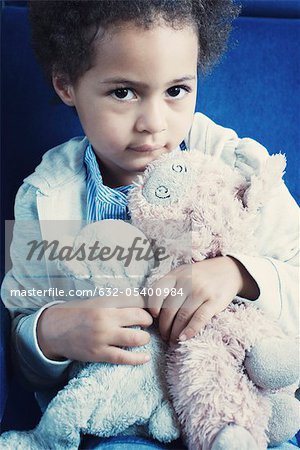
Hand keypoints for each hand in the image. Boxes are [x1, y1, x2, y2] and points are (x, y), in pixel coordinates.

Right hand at [37, 294, 152, 364]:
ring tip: (143, 338)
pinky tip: (145, 358)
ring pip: (136, 338)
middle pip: (140, 317)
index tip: (150, 309)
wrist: (54, 330)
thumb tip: (142, 302)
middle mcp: (105, 318)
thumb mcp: (97, 301)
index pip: (136, 300)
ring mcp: (102, 337)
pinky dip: (138, 358)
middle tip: (148, 324)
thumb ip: (117, 302)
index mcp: (106, 302)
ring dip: (145, 339)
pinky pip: (124, 357)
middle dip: (148, 321)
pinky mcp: (99, 354)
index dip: (148, 305)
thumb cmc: (78, 313)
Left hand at [148, 256, 258, 343]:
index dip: (153, 306)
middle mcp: (187, 281)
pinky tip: (184, 338)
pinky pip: (199, 318)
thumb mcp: (182, 274)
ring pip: (182, 316)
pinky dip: (190, 330)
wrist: (228, 270)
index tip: (153, 318)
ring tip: (173, 340)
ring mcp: (201, 291)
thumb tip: (150, 308)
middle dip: (164, 326)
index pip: (157, 291)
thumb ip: (168, 286)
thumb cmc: (200, 276)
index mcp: (176, 274)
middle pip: (169, 308)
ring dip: (175, 332)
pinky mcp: (214, 301)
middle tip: (164, 336)